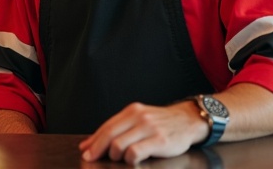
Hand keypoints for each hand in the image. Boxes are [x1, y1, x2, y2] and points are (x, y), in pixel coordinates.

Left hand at [79, 100, 207, 164]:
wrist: (187, 120)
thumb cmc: (160, 122)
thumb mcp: (139, 119)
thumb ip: (118, 129)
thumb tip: (90, 143)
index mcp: (132, 110)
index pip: (107, 126)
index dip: (94, 140)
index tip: (85, 151)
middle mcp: (139, 117)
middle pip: (110, 135)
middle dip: (98, 150)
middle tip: (92, 159)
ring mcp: (149, 128)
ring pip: (119, 145)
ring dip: (116, 156)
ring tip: (121, 159)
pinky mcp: (159, 141)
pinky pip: (135, 153)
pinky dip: (129, 160)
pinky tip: (133, 161)